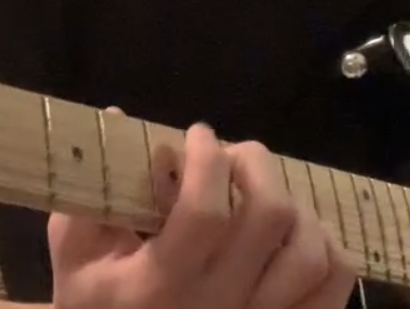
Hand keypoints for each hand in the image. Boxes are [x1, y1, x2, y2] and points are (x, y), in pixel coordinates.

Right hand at [48, 122, 357, 308]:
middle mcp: (218, 306)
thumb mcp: (76, 262)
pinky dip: (326, 248)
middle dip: (255, 165)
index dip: (206, 158)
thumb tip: (118, 120)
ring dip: (294, 206)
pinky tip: (296, 234)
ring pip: (309, 251)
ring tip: (267, 194)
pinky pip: (334, 286)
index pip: (204, 209)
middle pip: (270, 216)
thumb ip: (89, 197)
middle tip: (233, 157)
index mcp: (160, 286)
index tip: (197, 137)